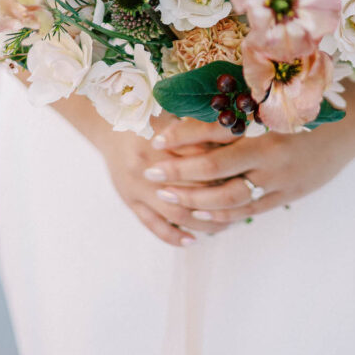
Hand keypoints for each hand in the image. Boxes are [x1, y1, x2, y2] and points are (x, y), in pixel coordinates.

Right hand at [93, 113, 235, 246]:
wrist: (108, 125)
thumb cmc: (147, 117)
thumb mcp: (172, 114)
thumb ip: (199, 127)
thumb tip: (237, 137)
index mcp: (161, 141)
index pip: (202, 161)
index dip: (225, 170)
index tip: (246, 176)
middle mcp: (149, 166)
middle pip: (192, 189)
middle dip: (219, 200)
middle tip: (243, 206)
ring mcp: (137, 187)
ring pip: (176, 213)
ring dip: (203, 223)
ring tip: (224, 226)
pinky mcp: (130, 201)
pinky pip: (153, 225)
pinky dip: (174, 236)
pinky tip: (193, 240)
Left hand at [142, 116, 354, 225]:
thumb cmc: (310, 100)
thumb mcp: (275, 95)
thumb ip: (241, 104)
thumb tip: (196, 105)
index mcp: (265, 120)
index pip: (214, 129)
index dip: (181, 135)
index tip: (155, 139)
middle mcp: (271, 149)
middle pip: (215, 168)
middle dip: (178, 172)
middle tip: (150, 172)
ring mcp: (281, 176)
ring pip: (229, 196)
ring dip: (194, 198)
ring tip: (167, 195)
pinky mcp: (289, 193)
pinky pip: (250, 209)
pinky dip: (222, 214)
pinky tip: (199, 214)